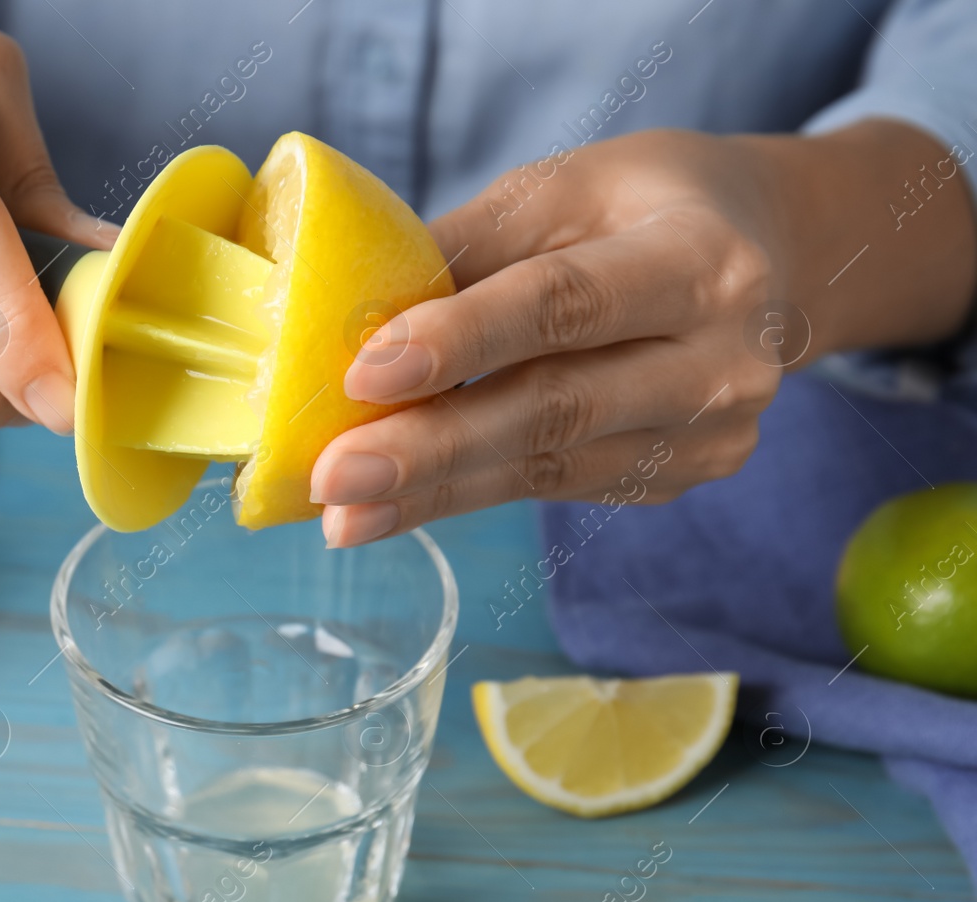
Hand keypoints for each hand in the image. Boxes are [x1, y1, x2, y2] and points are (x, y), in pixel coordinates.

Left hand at [311, 122, 976, 546]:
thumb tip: (343, 322)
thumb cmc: (639, 208)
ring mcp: (709, 433)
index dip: (460, 341)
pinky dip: (465, 496)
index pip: (563, 305)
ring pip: (548, 466)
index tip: (363, 373)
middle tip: (332, 477)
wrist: (766, 257)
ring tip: (342, 512)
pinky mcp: (678, 477)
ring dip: (432, 493)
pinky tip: (393, 506)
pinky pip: (556, 487)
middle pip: (556, 408)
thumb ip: (461, 251)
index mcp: (698, 260)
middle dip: (432, 449)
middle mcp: (722, 359)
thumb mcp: (558, 191)